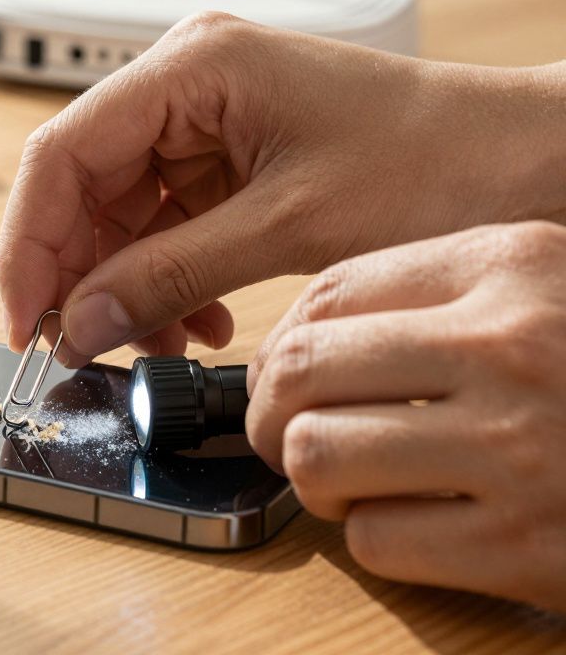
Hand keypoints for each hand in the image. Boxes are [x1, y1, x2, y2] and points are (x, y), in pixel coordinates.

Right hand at [0, 12, 565, 363]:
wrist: (529, 162)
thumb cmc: (439, 161)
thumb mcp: (289, 228)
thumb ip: (169, 276)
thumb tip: (79, 323)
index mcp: (195, 66)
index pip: (63, 154)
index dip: (31, 243)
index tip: (26, 318)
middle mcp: (189, 84)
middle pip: (83, 186)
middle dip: (79, 274)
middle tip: (80, 347)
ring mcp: (207, 122)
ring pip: (119, 214)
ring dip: (128, 287)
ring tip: (159, 343)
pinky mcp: (230, 160)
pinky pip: (164, 226)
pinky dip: (168, 281)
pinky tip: (199, 319)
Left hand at [246, 221, 565, 610]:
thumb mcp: (552, 294)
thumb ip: (444, 299)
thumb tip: (303, 337)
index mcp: (515, 265)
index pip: (329, 291)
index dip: (281, 342)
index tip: (281, 376)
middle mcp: (512, 346)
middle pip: (301, 371)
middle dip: (271, 414)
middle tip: (288, 436)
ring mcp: (520, 447)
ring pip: (317, 455)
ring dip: (318, 481)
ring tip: (357, 483)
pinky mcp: (529, 544)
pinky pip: (375, 542)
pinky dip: (377, 541)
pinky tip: (421, 527)